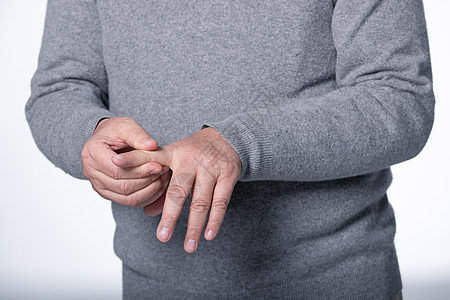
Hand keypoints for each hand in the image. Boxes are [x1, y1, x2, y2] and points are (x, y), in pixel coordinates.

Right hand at [81, 116, 170, 206]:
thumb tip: (152, 145)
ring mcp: (98, 185)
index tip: (157, 164)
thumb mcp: (126, 125)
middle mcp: (91, 172)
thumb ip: (138, 135)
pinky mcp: (108, 193)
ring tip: (162, 178)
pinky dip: (146, 196)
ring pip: (126, 197)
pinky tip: (157, 186)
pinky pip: (129, 201)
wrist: (107, 139)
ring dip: (148, 190)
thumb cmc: (115, 131)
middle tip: (163, 171)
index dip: (139, 170)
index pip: (116, 170)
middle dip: (146, 180)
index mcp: (93, 153)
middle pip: (122, 186)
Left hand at [112, 127, 241, 252]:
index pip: (150, 156)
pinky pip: (221, 202)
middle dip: (170, 216)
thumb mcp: (175, 162)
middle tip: (162, 237)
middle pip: (178, 191)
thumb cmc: (194, 153)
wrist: (227, 138)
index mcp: (173, 154)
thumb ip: (161, 185)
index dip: (133, 159)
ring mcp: (210, 168)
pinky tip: (208, 235)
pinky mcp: (228, 175)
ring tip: (188, 246)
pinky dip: (215, 220)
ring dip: (194, 226)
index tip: (116, 161)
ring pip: (200, 201)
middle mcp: (190, 160)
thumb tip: (147, 212)